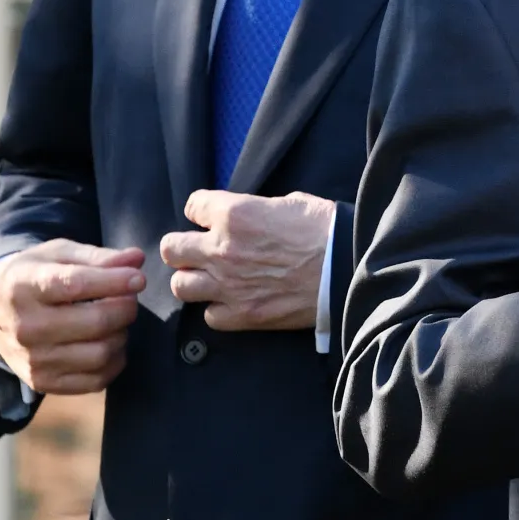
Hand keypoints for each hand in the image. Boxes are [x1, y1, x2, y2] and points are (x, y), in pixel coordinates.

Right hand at [0, 240, 143, 394]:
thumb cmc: (34, 276)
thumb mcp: (58, 254)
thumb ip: (98, 256)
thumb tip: (136, 259)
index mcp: (25, 286)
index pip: (75, 285)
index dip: (114, 282)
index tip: (138, 279)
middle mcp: (26, 327)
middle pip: (95, 322)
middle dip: (125, 308)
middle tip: (128, 298)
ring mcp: (33, 360)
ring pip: (101, 353)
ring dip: (121, 334)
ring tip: (115, 320)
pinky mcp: (43, 383)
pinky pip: (96, 380)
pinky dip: (114, 361)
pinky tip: (108, 342)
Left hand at [161, 190, 334, 331]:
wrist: (347, 269)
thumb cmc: (325, 230)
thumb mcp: (290, 203)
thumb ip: (258, 210)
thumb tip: (250, 217)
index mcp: (235, 214)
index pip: (192, 206)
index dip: (202, 210)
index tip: (210, 216)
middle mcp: (222, 250)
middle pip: (171, 249)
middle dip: (183, 247)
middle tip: (199, 250)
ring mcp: (229, 286)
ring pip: (180, 286)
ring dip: (194, 280)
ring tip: (210, 279)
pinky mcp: (243, 315)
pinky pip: (209, 316)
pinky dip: (218, 309)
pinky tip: (232, 301)